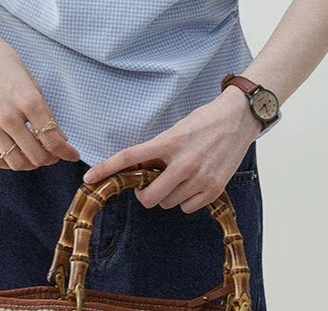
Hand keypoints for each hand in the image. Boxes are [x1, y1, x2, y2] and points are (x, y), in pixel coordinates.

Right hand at [0, 21, 80, 170]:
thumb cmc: (7, 65)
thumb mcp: (33, 85)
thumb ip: (46, 114)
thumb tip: (60, 139)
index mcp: (28, 101)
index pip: (52, 139)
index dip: (66, 152)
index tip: (73, 155)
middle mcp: (8, 116)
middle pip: (36, 155)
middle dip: (51, 159)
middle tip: (56, 154)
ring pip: (16, 162)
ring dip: (32, 164)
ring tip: (38, 156)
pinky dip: (9, 163)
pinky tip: (17, 156)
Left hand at [81, 88, 262, 212]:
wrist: (238, 118)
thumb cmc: (205, 120)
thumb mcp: (176, 129)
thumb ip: (159, 149)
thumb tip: (140, 169)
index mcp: (169, 142)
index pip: (130, 158)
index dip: (106, 169)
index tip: (89, 179)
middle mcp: (183, 163)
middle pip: (149, 197)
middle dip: (145, 194)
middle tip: (149, 185)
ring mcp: (199, 179)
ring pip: (168, 204)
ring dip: (169, 194)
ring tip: (181, 175)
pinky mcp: (214, 190)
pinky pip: (187, 208)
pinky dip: (186, 200)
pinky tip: (194, 182)